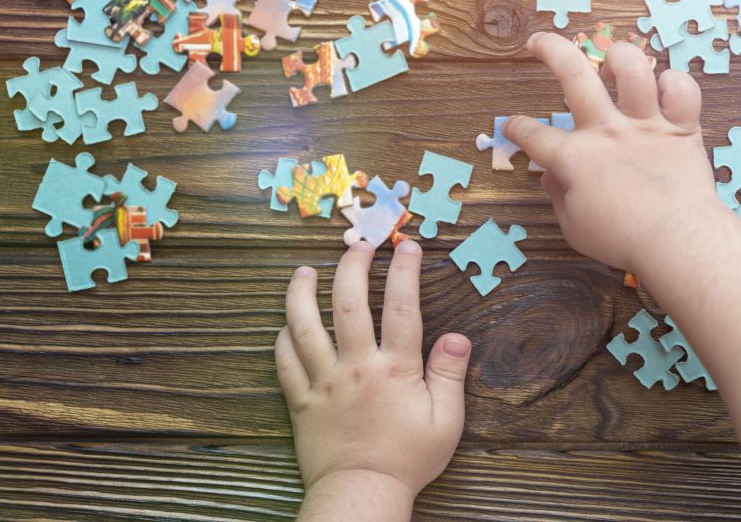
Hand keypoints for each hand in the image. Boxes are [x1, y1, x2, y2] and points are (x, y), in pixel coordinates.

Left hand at [275, 240, 471, 517]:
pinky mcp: (301, 400)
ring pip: (305, 326)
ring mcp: (324, 382)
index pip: (402, 307)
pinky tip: (286, 323)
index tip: (408, 246)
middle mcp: (356, 367)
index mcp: (394, 369)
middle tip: (357, 245)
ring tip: (305, 272)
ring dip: (302, 293)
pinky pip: (284, 362)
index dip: (405, 271)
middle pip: (349, 304)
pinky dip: (282, 338)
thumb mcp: (445, 422)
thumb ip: (450, 376)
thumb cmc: (408, 460)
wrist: (362, 494)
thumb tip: (457, 338)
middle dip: (352, 267)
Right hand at [504, 33, 722, 273]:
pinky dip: (674, 84)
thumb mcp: (574, 227)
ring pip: (631, 68)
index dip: (515, 127)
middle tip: (538, 43)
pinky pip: (681, 88)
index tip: (512, 125)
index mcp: (574, 158)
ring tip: (610, 64)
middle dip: (549, 49)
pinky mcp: (681, 127)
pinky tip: (663, 92)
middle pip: (572, 73)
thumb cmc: (622, 240)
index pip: (532, 135)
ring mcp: (644, 125)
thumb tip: (550, 176)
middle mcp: (605, 131)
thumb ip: (559, 197)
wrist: (676, 242)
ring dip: (618, 58)